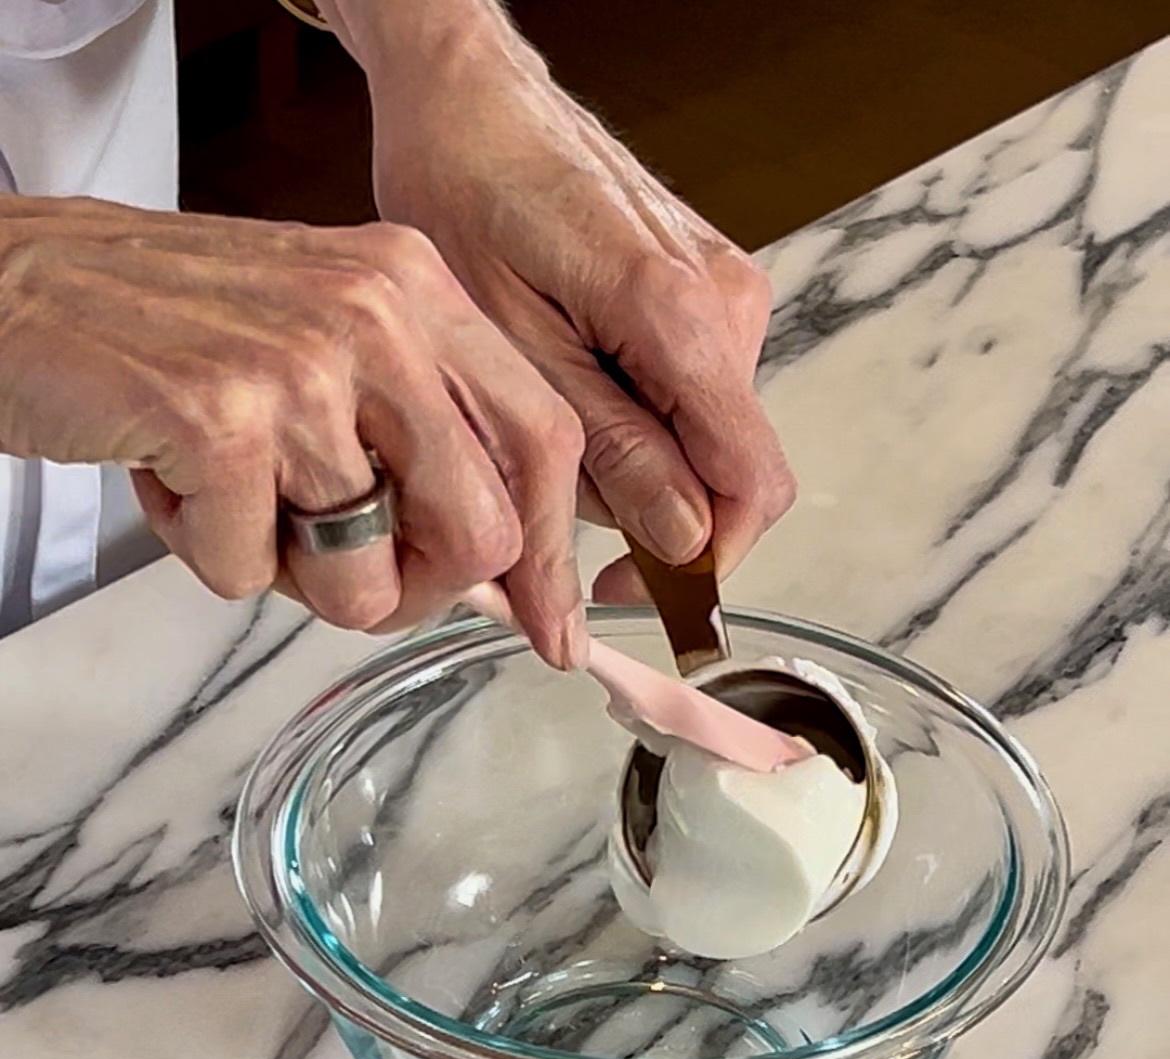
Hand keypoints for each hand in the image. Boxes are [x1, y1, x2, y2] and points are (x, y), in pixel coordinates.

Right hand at [0, 196, 586, 664]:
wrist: (17, 286)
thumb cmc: (172, 329)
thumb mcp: (328, 342)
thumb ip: (416, 429)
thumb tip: (498, 564)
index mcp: (416, 290)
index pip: (541, 439)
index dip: (550, 556)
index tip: (547, 630)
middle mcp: (376, 314)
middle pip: (478, 532)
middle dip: (412, 593)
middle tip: (341, 575)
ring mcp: (300, 365)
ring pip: (360, 577)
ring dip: (288, 575)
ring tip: (231, 497)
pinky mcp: (220, 418)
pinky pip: (248, 574)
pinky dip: (205, 555)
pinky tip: (172, 481)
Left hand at [330, 0, 794, 600]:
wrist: (470, 94)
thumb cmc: (469, 195)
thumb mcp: (515, 350)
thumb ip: (611, 451)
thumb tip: (683, 538)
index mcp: (685, 318)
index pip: (749, 486)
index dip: (700, 566)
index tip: (629, 590)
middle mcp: (729, 305)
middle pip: (722, 469)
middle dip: (640, 504)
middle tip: (536, 483)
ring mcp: (725, 292)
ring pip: (699, 436)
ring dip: (626, 456)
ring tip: (536, 406)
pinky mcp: (704, 289)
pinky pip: (685, 392)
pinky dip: (628, 413)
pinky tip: (562, 376)